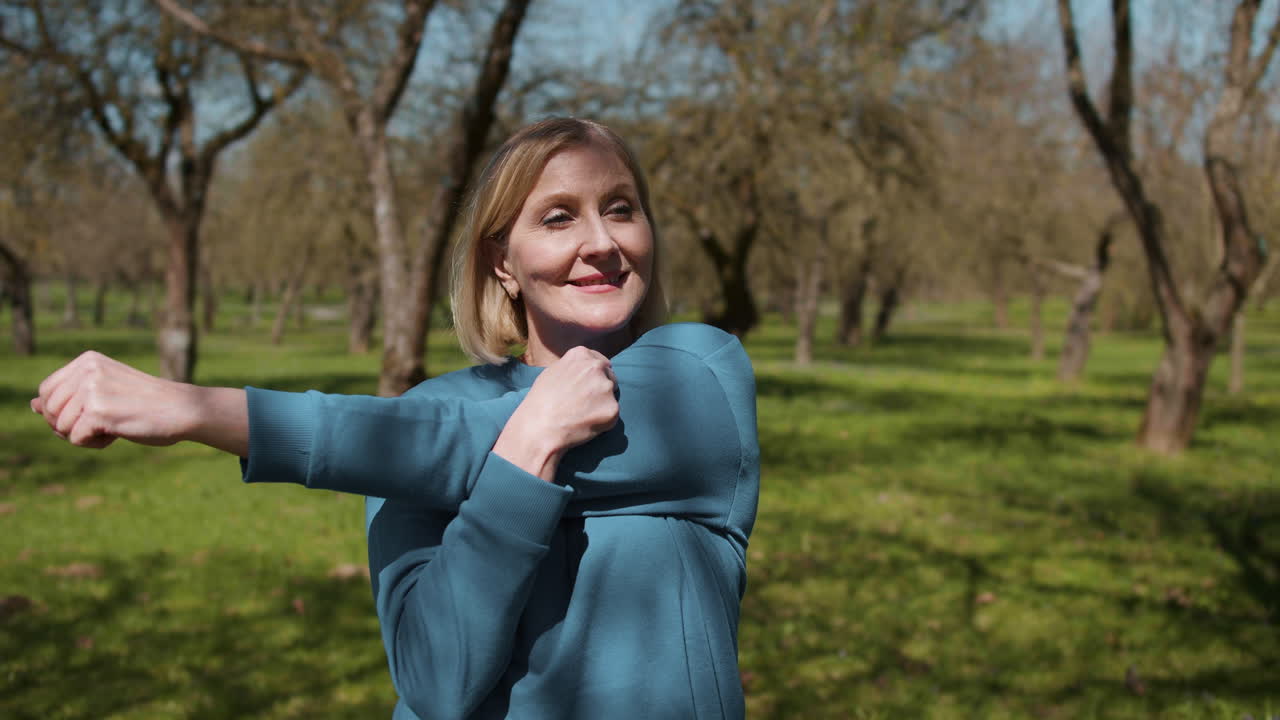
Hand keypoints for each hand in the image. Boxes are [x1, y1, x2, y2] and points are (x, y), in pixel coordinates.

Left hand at [31, 351, 201, 448]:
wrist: (183, 409)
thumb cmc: (146, 404)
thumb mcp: (104, 393)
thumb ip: (69, 398)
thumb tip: (31, 405)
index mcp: (88, 360)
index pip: (46, 391)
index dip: (60, 412)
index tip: (89, 415)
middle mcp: (87, 370)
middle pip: (49, 411)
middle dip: (68, 426)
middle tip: (101, 424)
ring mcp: (92, 389)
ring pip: (60, 427)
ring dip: (83, 436)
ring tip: (112, 428)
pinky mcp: (99, 411)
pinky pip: (75, 439)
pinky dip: (94, 444)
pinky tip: (117, 435)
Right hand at [492, 346, 618, 481]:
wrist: (539, 428)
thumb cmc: (541, 401)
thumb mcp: (552, 372)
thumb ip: (573, 367)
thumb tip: (585, 368)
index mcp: (581, 355)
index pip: (601, 362)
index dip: (595, 377)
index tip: (588, 388)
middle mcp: (596, 367)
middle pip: (609, 377)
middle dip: (601, 390)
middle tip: (583, 404)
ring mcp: (606, 387)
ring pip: (611, 396)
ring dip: (602, 405)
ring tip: (581, 415)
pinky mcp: (612, 408)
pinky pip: (612, 415)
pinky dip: (603, 421)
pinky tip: (585, 424)